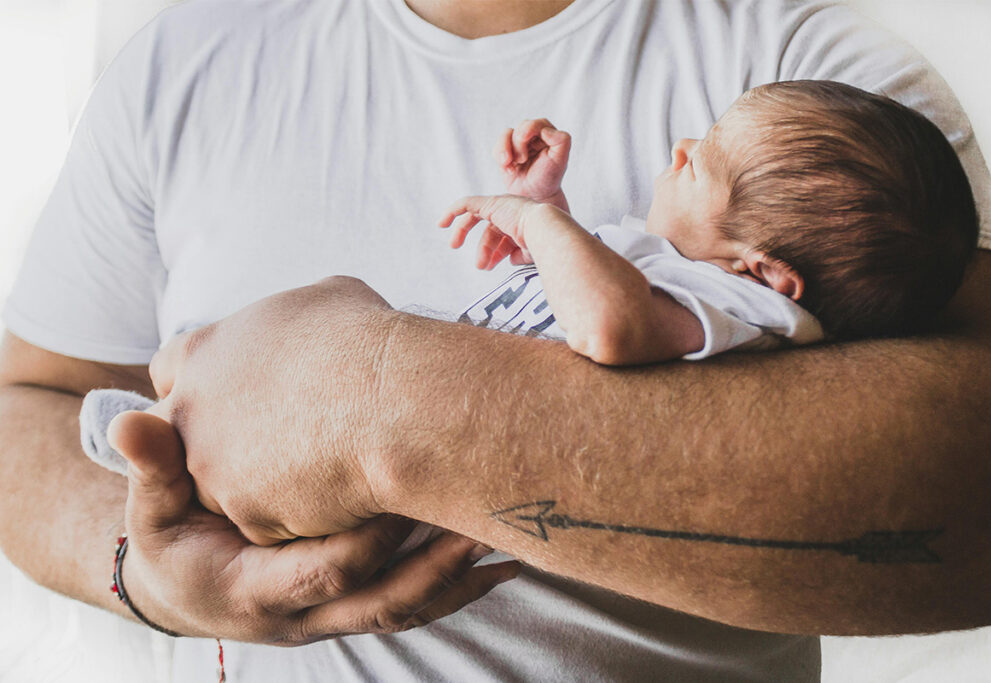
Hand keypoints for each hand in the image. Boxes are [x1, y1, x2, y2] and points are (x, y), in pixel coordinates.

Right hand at [107, 409, 519, 641]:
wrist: (185, 587)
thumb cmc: (171, 538)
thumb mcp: (150, 508)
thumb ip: (153, 467)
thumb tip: (133, 422)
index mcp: (255, 590)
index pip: (324, 569)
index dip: (367, 535)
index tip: (405, 489)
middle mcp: (305, 614)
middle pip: (383, 600)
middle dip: (436, 564)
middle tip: (484, 520)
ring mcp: (337, 613)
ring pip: (409, 608)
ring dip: (462, 576)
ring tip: (513, 538)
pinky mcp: (358, 602)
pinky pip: (417, 602)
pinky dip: (460, 583)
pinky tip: (503, 555)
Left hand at [147, 276, 399, 544]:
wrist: (393, 401)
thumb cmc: (365, 340)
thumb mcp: (325, 299)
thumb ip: (295, 318)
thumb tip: (316, 321)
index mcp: (204, 351)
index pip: (169, 369)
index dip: (203, 383)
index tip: (236, 394)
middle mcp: (193, 410)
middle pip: (186, 436)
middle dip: (218, 442)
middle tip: (274, 441)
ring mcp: (214, 468)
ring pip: (222, 488)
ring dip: (258, 485)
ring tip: (317, 471)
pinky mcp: (247, 515)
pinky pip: (267, 524)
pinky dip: (297, 516)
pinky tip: (336, 496)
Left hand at [439, 194, 544, 269]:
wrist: (546, 232)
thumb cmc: (544, 245)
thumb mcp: (530, 253)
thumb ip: (520, 255)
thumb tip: (510, 260)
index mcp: (522, 223)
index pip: (504, 237)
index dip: (495, 253)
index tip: (489, 267)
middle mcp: (511, 212)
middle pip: (490, 229)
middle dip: (482, 247)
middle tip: (476, 263)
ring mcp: (501, 205)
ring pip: (475, 217)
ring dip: (463, 232)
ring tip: (455, 246)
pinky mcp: (491, 202)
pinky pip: (467, 203)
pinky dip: (453, 211)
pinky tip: (441, 223)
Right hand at [494, 119, 570, 204]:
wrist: (535, 196)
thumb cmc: (549, 177)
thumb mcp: (561, 159)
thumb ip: (562, 140)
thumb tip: (546, 130)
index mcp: (548, 134)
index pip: (538, 123)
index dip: (530, 128)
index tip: (525, 139)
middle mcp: (533, 136)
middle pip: (521, 126)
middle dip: (519, 142)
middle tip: (522, 159)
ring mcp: (518, 143)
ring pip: (507, 134)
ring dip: (507, 148)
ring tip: (514, 163)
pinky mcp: (506, 152)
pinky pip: (498, 147)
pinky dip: (500, 155)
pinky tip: (508, 167)